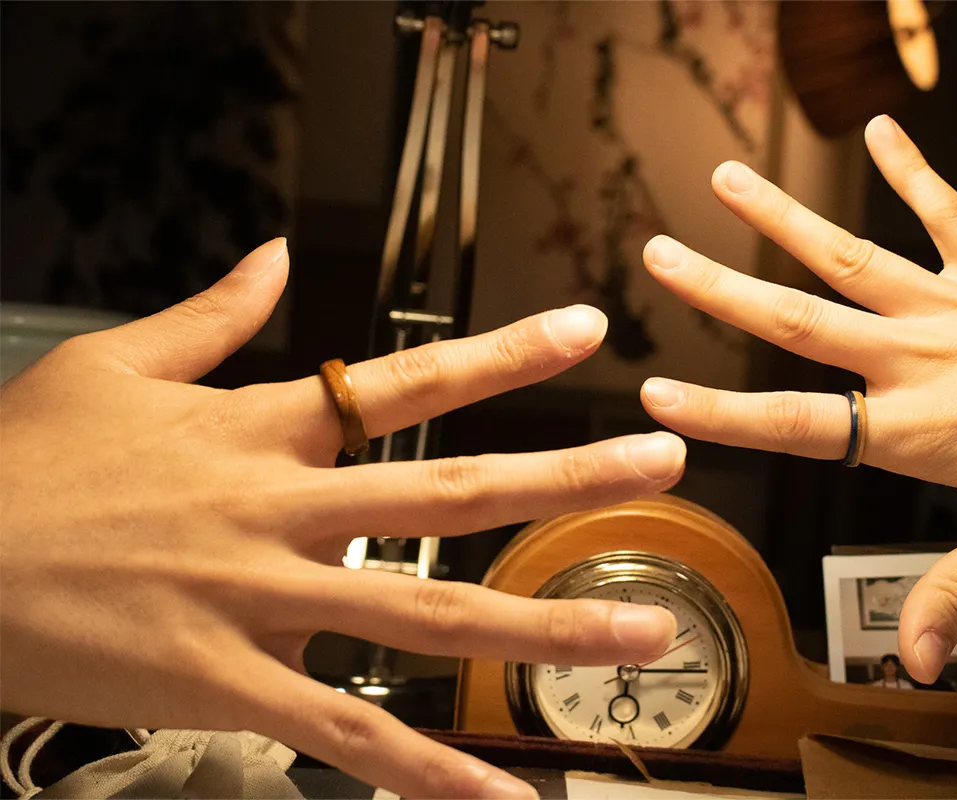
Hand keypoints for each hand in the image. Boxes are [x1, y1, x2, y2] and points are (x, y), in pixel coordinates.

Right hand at [0, 239, 683, 798]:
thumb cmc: (26, 463)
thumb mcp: (113, 364)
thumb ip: (210, 315)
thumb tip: (269, 255)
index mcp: (263, 431)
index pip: (408, 379)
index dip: (504, 354)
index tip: (586, 329)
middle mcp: (284, 512)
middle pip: (450, 494)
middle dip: (566, 477)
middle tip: (664, 462)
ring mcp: (263, 603)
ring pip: (426, 619)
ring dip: (541, 627)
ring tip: (635, 633)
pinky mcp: (230, 686)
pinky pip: (349, 737)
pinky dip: (429, 774)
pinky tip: (500, 799)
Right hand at [639, 116, 956, 684]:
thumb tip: (913, 665)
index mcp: (918, 430)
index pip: (796, 425)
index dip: (719, 412)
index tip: (655, 395)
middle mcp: (919, 359)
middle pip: (799, 321)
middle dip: (721, 289)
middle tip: (659, 257)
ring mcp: (953, 306)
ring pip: (849, 255)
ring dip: (783, 217)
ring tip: (728, 180)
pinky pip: (946, 211)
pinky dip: (912, 169)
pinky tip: (880, 127)